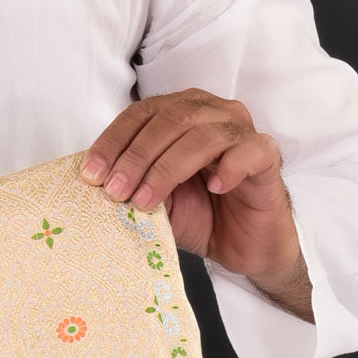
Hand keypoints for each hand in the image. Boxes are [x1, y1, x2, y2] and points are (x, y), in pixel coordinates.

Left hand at [79, 88, 305, 293]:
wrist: (242, 244)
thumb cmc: (201, 214)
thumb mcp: (156, 202)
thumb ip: (133, 185)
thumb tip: (99, 184)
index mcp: (181, 114)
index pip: (142, 114)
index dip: (113, 141)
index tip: (91, 175)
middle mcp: (211, 113)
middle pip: (170, 119)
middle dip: (136, 156)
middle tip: (115, 191)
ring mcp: (240, 131)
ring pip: (202, 135)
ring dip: (168, 168)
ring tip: (146, 200)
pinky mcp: (266, 155)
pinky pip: (248, 151)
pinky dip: (229, 168)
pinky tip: (214, 187)